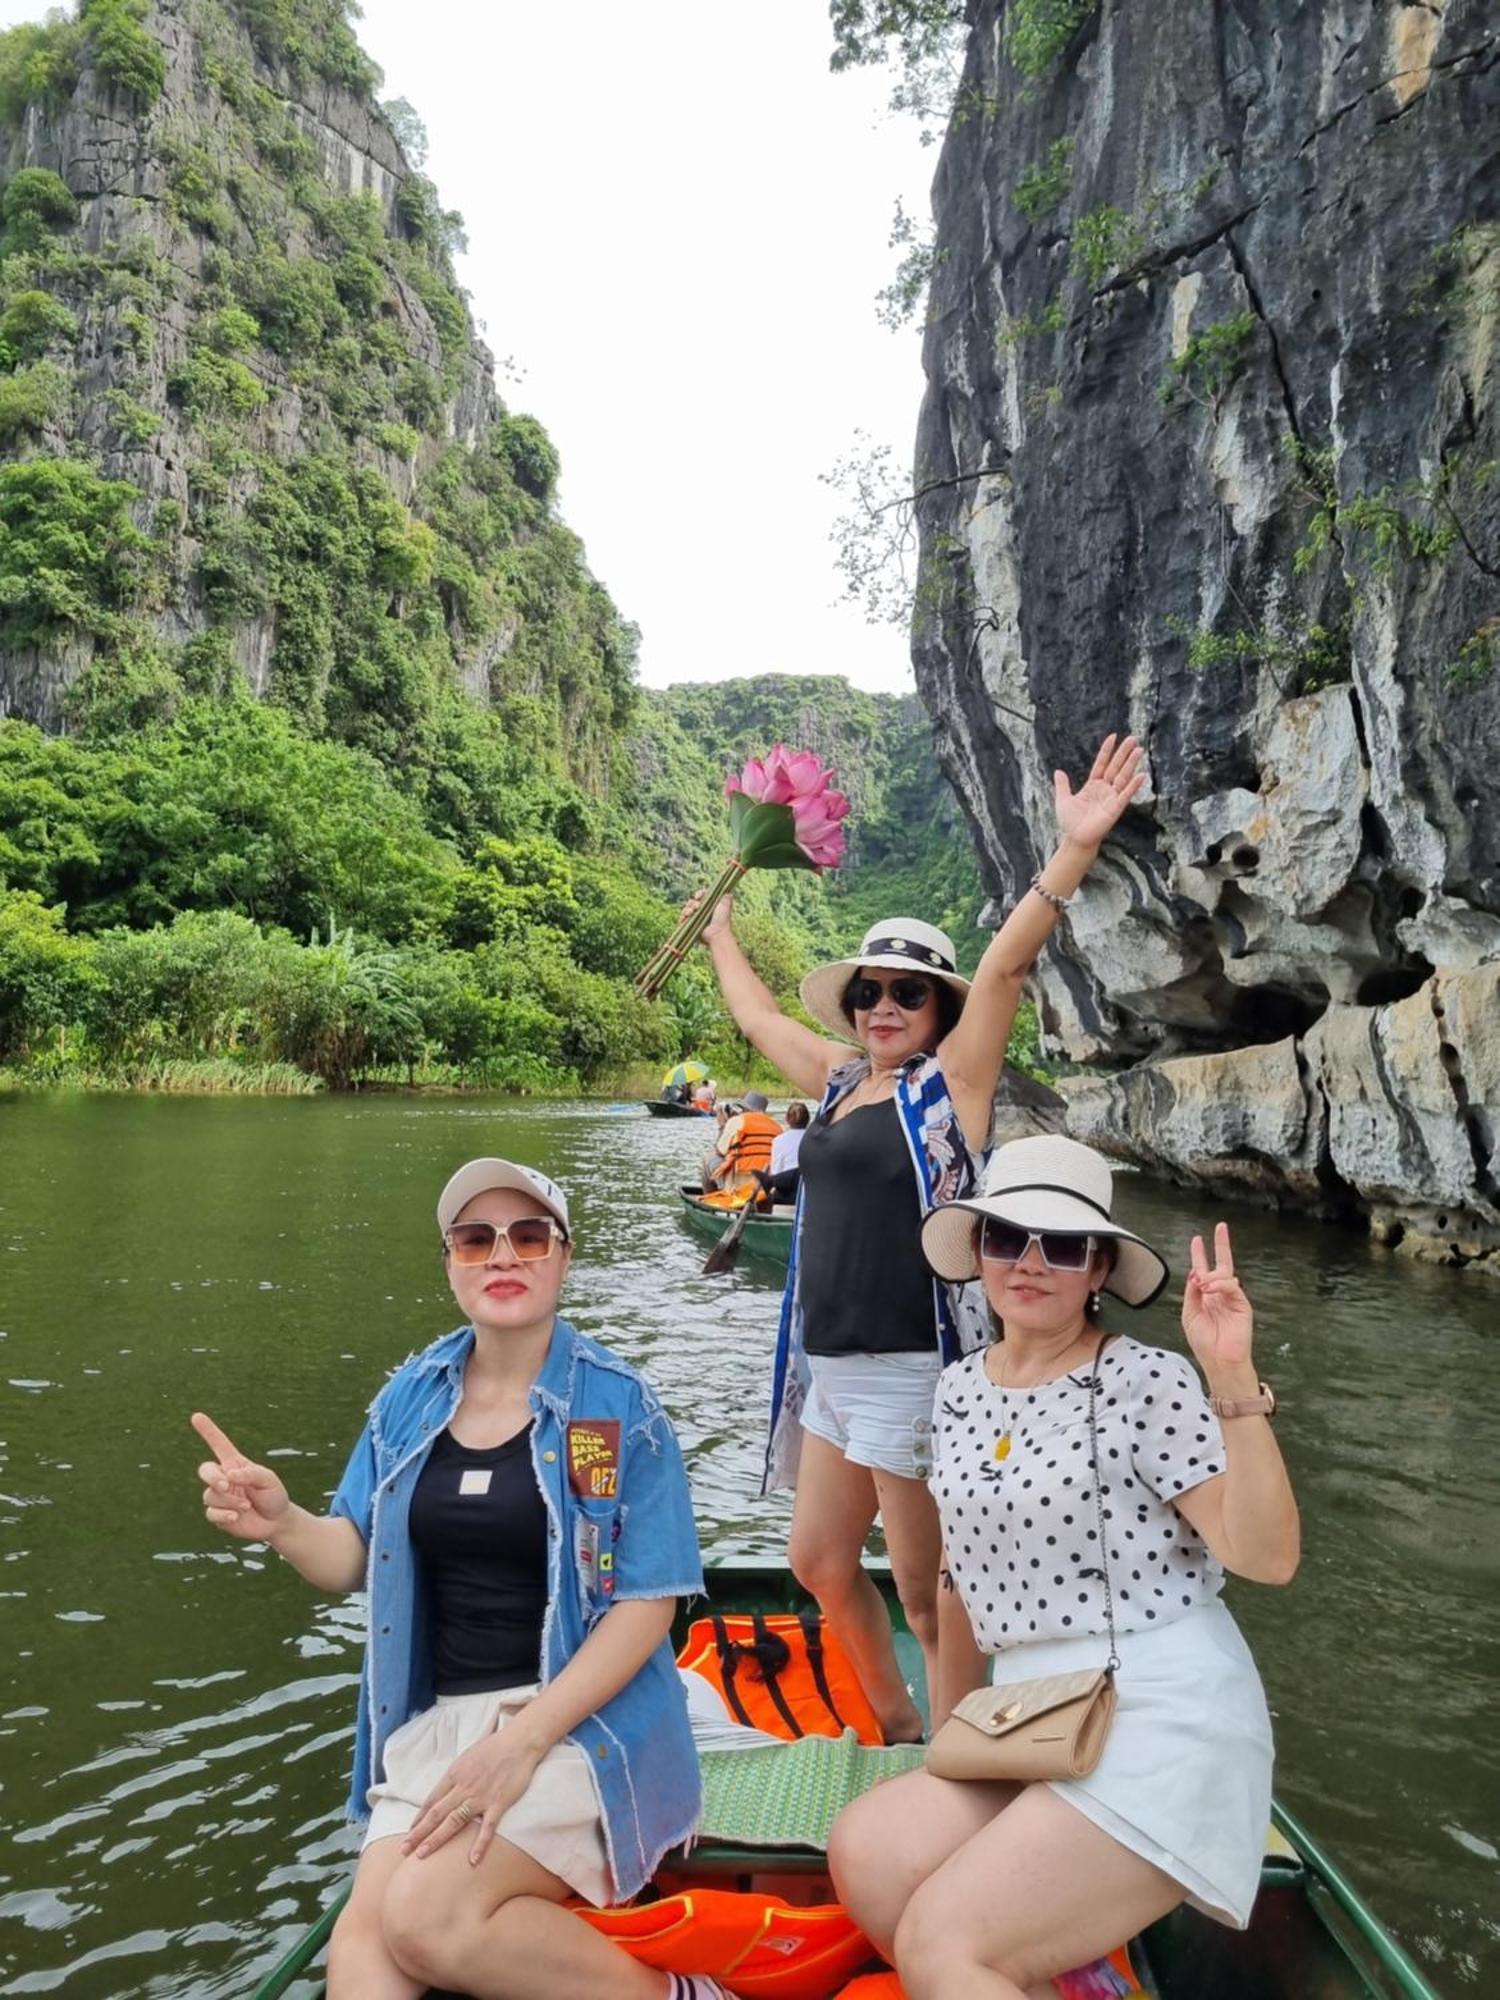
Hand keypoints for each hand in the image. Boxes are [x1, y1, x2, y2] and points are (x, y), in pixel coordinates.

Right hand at [192, 1411, 290, 1541]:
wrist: (276, 1522)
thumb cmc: (274, 1495)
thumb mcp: (269, 1480)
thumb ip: (251, 1474)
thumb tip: (230, 1474)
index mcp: (235, 1464)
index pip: (219, 1445)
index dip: (208, 1431)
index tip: (196, 1416)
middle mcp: (224, 1478)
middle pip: (205, 1470)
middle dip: (212, 1477)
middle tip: (226, 1485)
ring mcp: (219, 1497)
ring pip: (210, 1495)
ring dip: (228, 1500)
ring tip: (246, 1505)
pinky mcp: (218, 1515)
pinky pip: (210, 1513)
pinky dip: (223, 1514)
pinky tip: (236, 1516)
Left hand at [401, 1719, 544, 1864]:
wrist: (519, 1742)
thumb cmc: (494, 1748)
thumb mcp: (467, 1758)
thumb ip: (456, 1776)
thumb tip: (445, 1791)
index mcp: (455, 1774)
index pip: (431, 1800)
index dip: (419, 1818)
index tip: (409, 1832)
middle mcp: (464, 1787)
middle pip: (437, 1813)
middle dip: (418, 1833)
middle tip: (404, 1849)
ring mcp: (481, 1796)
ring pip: (454, 1821)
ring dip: (437, 1839)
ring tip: (422, 1855)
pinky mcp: (499, 1802)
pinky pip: (487, 1827)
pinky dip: (480, 1844)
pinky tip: (472, 1860)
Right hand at [679, 887, 733, 941]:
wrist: (717, 933)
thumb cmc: (723, 920)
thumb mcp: (726, 905)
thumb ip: (726, 898)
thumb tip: (727, 891)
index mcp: (708, 905)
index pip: (700, 896)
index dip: (698, 894)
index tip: (699, 896)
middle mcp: (701, 911)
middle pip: (691, 902)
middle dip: (692, 903)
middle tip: (697, 907)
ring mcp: (695, 919)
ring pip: (686, 909)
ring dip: (687, 909)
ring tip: (691, 912)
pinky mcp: (689, 926)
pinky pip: (682, 919)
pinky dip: (683, 917)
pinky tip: (687, 917)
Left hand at [1053, 733, 1146, 852]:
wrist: (1075, 839)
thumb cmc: (1070, 822)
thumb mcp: (1063, 799)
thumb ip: (1062, 785)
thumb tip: (1058, 771)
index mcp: (1093, 785)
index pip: (1102, 763)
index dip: (1107, 751)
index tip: (1113, 736)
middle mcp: (1105, 789)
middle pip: (1116, 767)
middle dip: (1124, 753)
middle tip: (1133, 738)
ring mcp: (1111, 798)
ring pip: (1123, 777)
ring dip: (1131, 764)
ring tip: (1139, 750)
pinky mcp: (1116, 808)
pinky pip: (1126, 795)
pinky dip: (1134, 785)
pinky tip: (1141, 775)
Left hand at [1182, 1223, 1254, 1376]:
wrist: (1219, 1361)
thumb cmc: (1203, 1342)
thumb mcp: (1189, 1314)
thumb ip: (1191, 1292)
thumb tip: (1195, 1273)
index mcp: (1206, 1296)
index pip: (1203, 1271)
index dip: (1200, 1255)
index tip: (1197, 1240)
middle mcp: (1219, 1294)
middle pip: (1222, 1264)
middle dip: (1221, 1245)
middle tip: (1221, 1227)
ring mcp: (1232, 1299)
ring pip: (1224, 1275)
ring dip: (1210, 1275)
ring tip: (1201, 1283)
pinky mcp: (1242, 1305)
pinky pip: (1232, 1286)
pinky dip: (1219, 1285)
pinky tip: (1209, 1289)